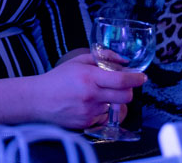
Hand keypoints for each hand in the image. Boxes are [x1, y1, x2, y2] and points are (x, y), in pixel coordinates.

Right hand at [29, 54, 144, 128]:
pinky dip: (102, 109)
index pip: (122, 80)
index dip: (136, 78)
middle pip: (125, 97)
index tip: (142, 77)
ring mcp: (90, 111)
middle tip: (122, 85)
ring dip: (113, 100)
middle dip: (128, 90)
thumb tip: (122, 60)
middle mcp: (92, 96)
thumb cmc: (57, 79)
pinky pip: (105, 116)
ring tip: (98, 94)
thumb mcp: (78, 61)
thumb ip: (102, 57)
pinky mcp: (88, 123)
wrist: (39, 100)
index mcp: (89, 77)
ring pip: (115, 106)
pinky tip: (89, 104)